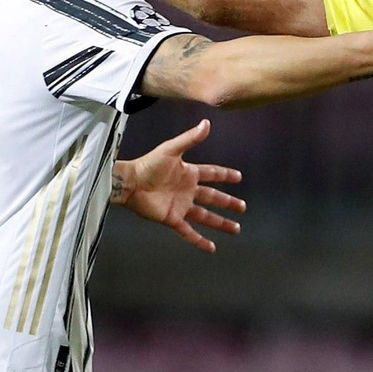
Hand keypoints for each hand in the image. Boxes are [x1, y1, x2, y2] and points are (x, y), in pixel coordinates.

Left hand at [111, 119, 244, 252]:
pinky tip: (212, 248)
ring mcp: (181, 206)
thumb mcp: (171, 149)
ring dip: (220, 222)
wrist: (130, 183)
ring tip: (235, 229)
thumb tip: (207, 123)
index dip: (225, 175)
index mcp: (188, 173)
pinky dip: (200, 240)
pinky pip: (189, 232)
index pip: (211, 174)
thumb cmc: (148, 165)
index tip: (238, 177)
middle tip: (242, 207)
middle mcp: (187, 191)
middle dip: (228, 202)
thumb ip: (190, 139)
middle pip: (213, 197)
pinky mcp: (172, 219)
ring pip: (205, 216)